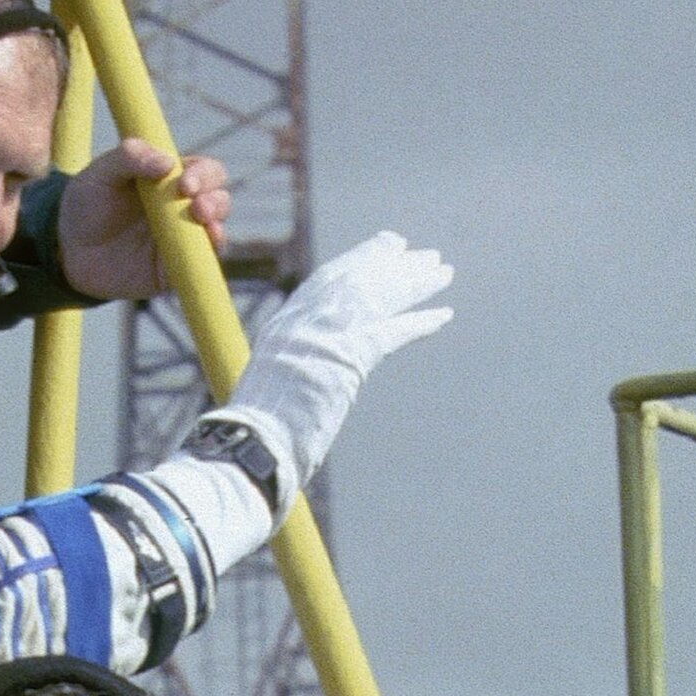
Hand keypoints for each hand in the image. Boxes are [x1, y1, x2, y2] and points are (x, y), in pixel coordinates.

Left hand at [57, 141, 230, 300]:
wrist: (67, 251)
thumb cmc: (85, 206)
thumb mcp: (100, 173)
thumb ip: (130, 157)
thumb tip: (168, 163)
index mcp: (170, 180)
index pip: (204, 171)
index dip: (203, 174)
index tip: (183, 183)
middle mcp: (182, 208)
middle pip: (219, 198)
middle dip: (214, 198)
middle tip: (195, 203)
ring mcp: (181, 240)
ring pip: (216, 230)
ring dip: (216, 223)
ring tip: (201, 219)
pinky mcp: (174, 269)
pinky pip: (201, 265)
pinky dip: (207, 256)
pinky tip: (205, 245)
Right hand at [222, 229, 451, 513]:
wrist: (251, 446)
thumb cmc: (256, 435)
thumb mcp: (271, 390)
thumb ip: (291, 373)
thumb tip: (303, 382)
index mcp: (283, 326)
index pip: (327, 281)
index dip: (358, 261)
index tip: (384, 249)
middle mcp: (302, 321)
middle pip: (356, 279)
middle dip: (391, 264)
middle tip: (422, 254)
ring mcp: (323, 335)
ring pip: (378, 296)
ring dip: (414, 283)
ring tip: (443, 272)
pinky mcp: (346, 356)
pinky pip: (392, 331)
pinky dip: (419, 322)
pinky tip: (443, 314)